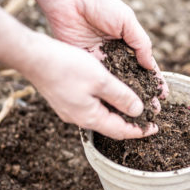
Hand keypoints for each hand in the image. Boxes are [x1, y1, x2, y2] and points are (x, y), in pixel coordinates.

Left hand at [0, 0, 168, 97]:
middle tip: (152, 112)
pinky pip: (97, 80)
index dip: (154, 80)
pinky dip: (106, 92)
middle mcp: (114, 53)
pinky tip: (114, 106)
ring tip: (136, 114)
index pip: (144, 65)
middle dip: (142, 94)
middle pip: (131, 78)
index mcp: (127, 42)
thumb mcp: (127, 21)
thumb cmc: (101, 3)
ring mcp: (99, 60)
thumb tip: (151, 67)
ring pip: (116, 83)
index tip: (163, 95)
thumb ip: (141, 43)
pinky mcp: (84, 63)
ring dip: (125, 98)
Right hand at [0, 5, 157, 139]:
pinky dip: (106, 104)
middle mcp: (79, 118)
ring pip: (101, 116)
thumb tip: (138, 111)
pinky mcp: (65, 99)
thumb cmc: (68, 67)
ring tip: (133, 105)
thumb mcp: (101, 80)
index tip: (155, 127)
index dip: (140, 130)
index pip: (120, 131)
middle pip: (110, 126)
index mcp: (90, 117)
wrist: (34, 57)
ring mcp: (70, 110)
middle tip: (147, 116)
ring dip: (118, 112)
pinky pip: (91, 107)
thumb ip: (121, 97)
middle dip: (130, 123)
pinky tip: (111, 94)